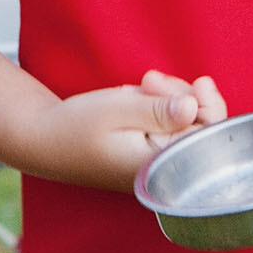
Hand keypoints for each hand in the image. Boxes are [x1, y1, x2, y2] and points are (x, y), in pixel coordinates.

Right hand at [25, 69, 226, 189]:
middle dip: (185, 97)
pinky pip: (169, 126)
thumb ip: (157, 110)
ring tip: (143, 85)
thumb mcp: (115, 110)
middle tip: (153, 80)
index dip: (210, 107)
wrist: (42, 139)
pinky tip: (142, 96)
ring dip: (171, 97)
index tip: (199, 83)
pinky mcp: (149, 154)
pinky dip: (161, 106)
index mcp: (157, 167)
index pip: (209, 141)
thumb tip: (194, 108)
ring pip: (186, 125)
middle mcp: (161, 172)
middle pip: (201, 131)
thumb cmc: (73, 127)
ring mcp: (156, 163)